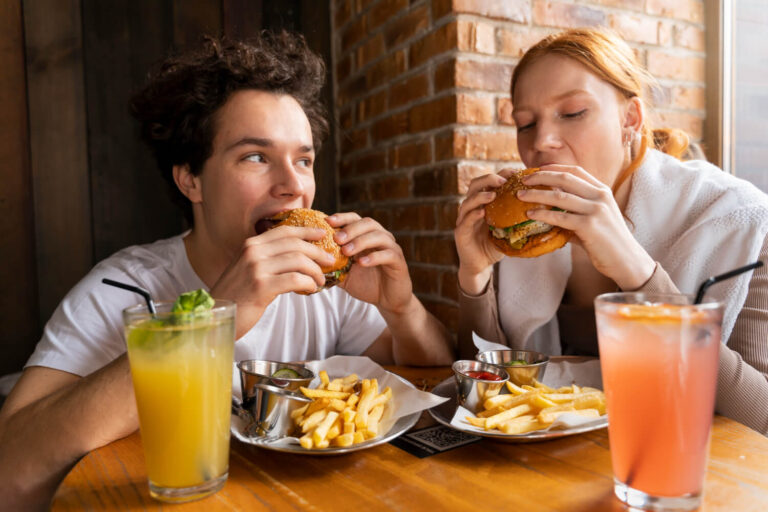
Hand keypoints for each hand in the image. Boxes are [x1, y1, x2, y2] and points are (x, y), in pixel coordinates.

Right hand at [209, 225, 334, 336]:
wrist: (216, 315)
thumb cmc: (236, 294)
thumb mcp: (248, 269)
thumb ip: (267, 258)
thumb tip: (297, 255)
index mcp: (251, 245)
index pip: (285, 231)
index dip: (307, 231)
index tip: (323, 234)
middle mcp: (253, 252)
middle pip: (295, 244)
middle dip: (317, 252)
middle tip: (330, 261)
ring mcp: (256, 269)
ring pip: (298, 261)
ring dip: (315, 271)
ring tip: (321, 280)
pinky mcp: (261, 287)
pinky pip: (295, 279)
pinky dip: (308, 283)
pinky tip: (311, 289)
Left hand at [327, 213, 412, 313]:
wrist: (387, 300)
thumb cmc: (366, 283)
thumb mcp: (345, 273)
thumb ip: (332, 265)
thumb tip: (310, 260)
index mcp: (367, 236)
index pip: (355, 219)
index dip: (342, 218)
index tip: (327, 222)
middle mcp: (381, 237)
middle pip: (368, 223)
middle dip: (350, 229)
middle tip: (337, 239)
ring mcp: (391, 248)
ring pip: (378, 236)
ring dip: (361, 241)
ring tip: (346, 251)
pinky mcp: (399, 261)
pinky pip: (388, 254)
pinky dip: (374, 257)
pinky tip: (361, 263)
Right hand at [454, 171, 513, 294]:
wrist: (481, 265)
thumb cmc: (494, 245)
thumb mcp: (508, 228)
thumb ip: (518, 217)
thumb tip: (544, 208)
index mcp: (482, 202)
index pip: (489, 182)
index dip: (501, 174)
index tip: (517, 173)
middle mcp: (471, 207)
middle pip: (474, 185)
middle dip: (488, 179)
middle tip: (503, 181)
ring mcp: (463, 219)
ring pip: (467, 201)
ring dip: (480, 196)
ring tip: (493, 195)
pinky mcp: (460, 233)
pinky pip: (465, 221)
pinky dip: (473, 215)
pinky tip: (482, 213)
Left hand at [519, 164, 654, 288]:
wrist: (626, 260)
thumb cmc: (607, 242)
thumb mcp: (594, 219)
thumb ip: (575, 212)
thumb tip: (549, 212)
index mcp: (602, 191)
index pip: (575, 171)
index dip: (554, 168)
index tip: (536, 170)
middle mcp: (600, 196)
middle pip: (565, 179)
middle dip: (541, 177)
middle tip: (523, 180)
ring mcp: (595, 210)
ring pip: (559, 197)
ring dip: (536, 195)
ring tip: (520, 195)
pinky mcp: (589, 226)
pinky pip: (560, 217)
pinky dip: (542, 214)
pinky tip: (530, 214)